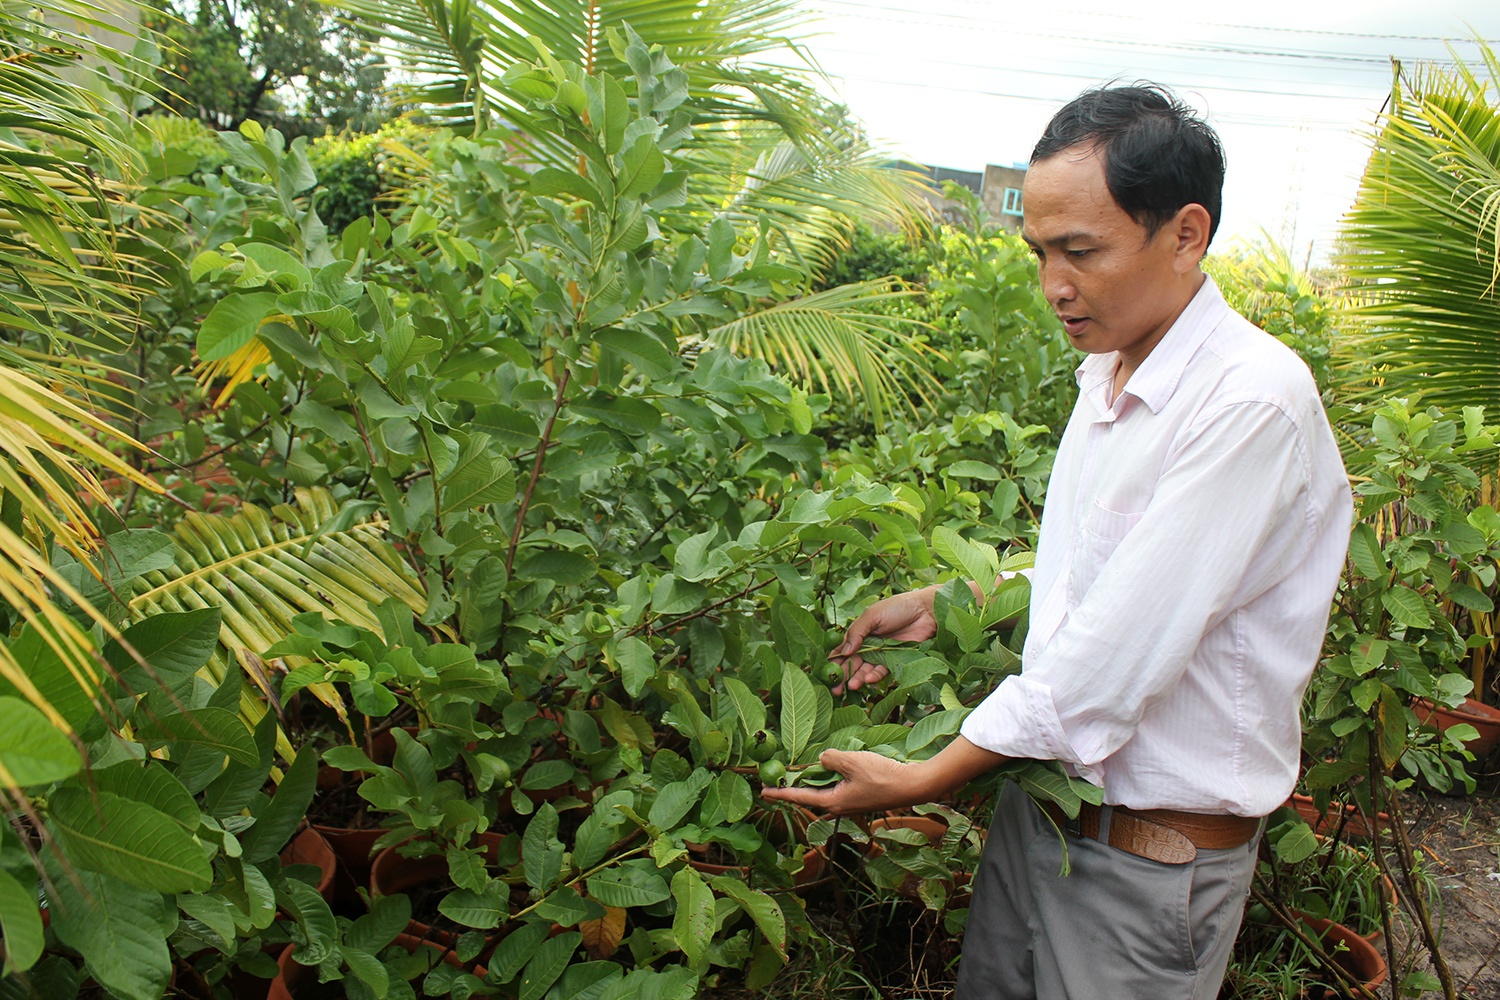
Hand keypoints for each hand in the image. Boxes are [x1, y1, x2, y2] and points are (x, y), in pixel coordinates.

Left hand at [759, 748, 932, 815]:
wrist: (914, 786)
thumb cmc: (883, 776)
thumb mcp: (852, 762)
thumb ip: (830, 758)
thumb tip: (821, 759)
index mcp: (833, 802)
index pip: (799, 796)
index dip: (779, 793)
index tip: (762, 792)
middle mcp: (839, 806)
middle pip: (810, 794)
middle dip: (794, 784)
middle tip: (777, 775)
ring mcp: (851, 803)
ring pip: (825, 789)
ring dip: (814, 779)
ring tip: (802, 768)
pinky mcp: (862, 797)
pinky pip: (838, 786)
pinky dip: (831, 776)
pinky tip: (833, 766)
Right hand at [828, 587, 937, 693]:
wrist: (926, 611)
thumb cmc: (898, 608)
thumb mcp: (872, 616)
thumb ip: (857, 632)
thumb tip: (843, 652)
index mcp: (860, 632)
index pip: (843, 649)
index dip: (834, 661)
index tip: (827, 673)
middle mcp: (868, 645)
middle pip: (852, 663)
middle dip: (843, 676)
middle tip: (836, 689)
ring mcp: (881, 654)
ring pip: (865, 669)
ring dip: (858, 678)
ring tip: (851, 686)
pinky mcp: (895, 661)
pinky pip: (882, 671)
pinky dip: (875, 676)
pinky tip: (869, 679)